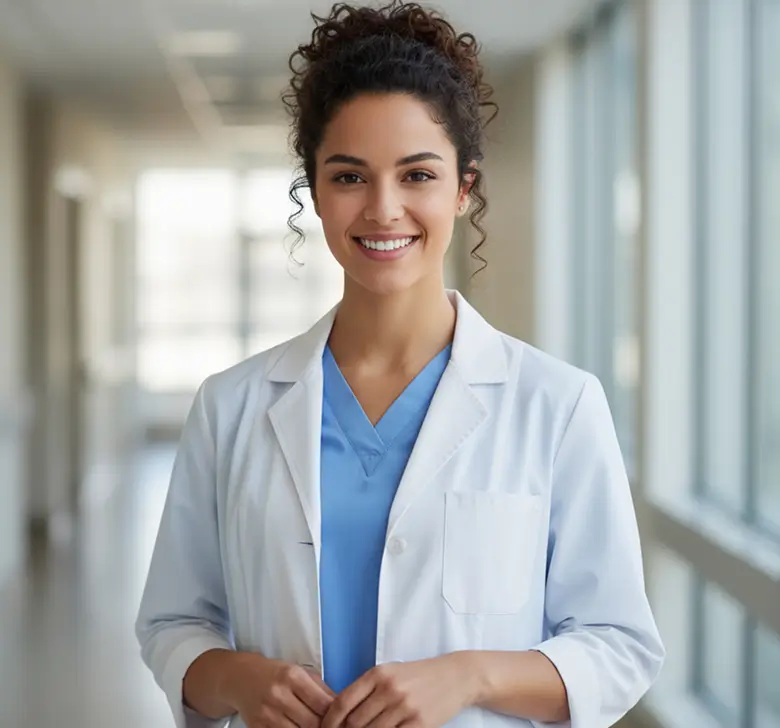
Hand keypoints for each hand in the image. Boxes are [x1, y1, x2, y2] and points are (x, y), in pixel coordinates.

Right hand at [222, 653, 335, 727]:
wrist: (241, 678)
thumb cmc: (275, 674)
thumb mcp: (299, 672)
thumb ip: (321, 689)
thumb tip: (343, 706)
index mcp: (293, 677)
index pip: (323, 704)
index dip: (336, 716)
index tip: (342, 719)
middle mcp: (279, 695)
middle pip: (312, 723)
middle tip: (332, 727)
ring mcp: (267, 714)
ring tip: (315, 727)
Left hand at [322, 654, 476, 727]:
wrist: (455, 676)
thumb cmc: (419, 675)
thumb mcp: (390, 672)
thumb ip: (367, 689)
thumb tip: (340, 713)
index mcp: (378, 674)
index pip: (343, 701)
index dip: (329, 721)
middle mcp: (389, 689)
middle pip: (355, 722)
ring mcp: (404, 707)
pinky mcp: (419, 723)